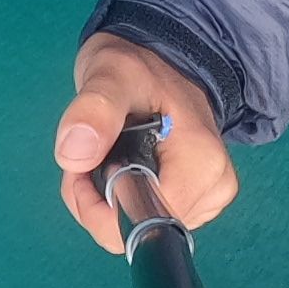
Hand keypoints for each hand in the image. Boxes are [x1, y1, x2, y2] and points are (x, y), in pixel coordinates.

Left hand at [54, 33, 235, 252]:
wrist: (164, 59)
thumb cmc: (139, 65)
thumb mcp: (112, 74)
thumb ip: (94, 110)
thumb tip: (74, 155)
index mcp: (202, 163)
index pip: (143, 224)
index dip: (99, 207)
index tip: (83, 165)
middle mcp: (214, 186)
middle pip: (137, 229)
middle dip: (98, 199)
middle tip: (88, 152)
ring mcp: (209, 195)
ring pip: (138, 226)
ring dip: (104, 197)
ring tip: (103, 151)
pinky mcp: (197, 198)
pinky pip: (146, 216)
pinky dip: (119, 196)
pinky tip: (118, 161)